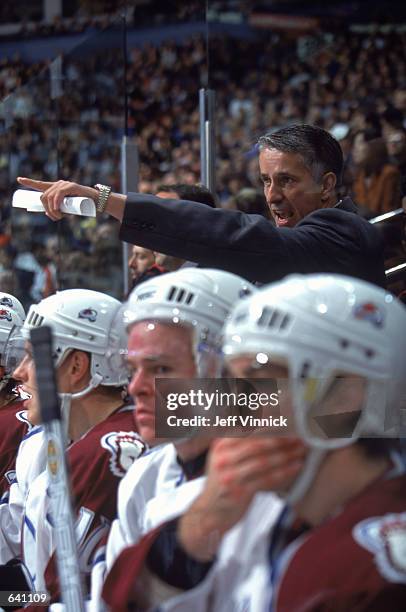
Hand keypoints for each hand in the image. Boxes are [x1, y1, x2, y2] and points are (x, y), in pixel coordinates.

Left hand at [17, 177, 97, 220]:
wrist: (96, 202)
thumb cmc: (82, 206)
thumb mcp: (67, 209)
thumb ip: (57, 210)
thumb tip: (48, 214)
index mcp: (55, 189)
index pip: (40, 184)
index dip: (29, 182)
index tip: (19, 180)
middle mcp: (58, 184)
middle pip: (44, 196)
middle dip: (46, 209)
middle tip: (55, 218)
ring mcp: (64, 184)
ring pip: (50, 196)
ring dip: (52, 209)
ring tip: (59, 217)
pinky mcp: (71, 186)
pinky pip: (59, 194)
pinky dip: (56, 202)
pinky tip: (57, 209)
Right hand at [178, 436, 305, 559]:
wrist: (210, 512)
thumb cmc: (224, 481)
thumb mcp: (224, 457)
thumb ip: (240, 442)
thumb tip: (268, 424)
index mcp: (220, 445)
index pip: (248, 431)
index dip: (270, 426)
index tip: (288, 423)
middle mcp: (223, 458)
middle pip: (257, 444)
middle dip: (281, 439)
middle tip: (299, 436)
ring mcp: (230, 476)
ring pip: (264, 461)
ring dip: (286, 455)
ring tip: (301, 450)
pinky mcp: (240, 492)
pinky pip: (267, 479)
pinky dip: (284, 472)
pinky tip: (296, 466)